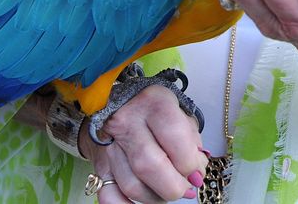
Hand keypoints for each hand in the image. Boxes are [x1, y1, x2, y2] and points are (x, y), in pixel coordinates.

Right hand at [77, 85, 207, 202]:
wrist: (115, 105)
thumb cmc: (154, 110)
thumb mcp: (178, 111)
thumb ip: (191, 140)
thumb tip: (196, 173)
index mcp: (154, 103)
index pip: (175, 136)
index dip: (190, 162)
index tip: (197, 173)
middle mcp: (128, 121)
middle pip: (150, 166)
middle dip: (174, 186)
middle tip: (185, 188)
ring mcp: (110, 144)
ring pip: (132, 185)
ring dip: (156, 197)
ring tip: (168, 191)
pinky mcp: (100, 163)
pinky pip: (109, 195)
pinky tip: (145, 202)